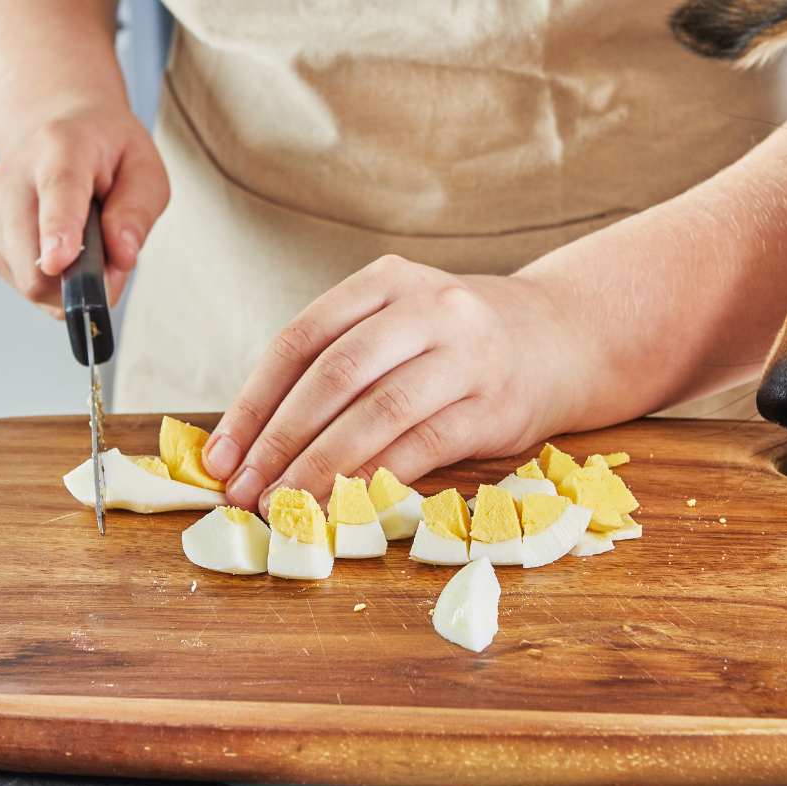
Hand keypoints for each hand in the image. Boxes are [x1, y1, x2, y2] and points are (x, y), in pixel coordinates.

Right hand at [0, 103, 169, 316]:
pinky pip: (25, 286)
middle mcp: (15, 177)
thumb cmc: (106, 152)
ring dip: (69, 283)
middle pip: (32, 256)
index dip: (58, 231)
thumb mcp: (144, 168)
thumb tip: (121, 258)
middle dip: (79, 281)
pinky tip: (67, 252)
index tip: (59, 262)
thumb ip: (137, 212)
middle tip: (112, 262)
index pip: (56, 192)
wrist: (58, 128)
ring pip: (28, 280)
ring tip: (90, 247)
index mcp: (60, 147)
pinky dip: (54, 284)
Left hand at [201, 256, 587, 512]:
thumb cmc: (456, 341)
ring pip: (378, 414)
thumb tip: (253, 441)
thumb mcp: (399, 322)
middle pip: (334, 376)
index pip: (301, 340)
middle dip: (280, 441)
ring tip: (284, 505)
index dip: (254, 402)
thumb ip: (339, 363)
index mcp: (386, 279)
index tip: (223, 455)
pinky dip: (377, 478)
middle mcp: (428, 307)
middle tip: (245, 491)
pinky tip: (343, 505)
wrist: (564, 337)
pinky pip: (424, 447)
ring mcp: (466, 354)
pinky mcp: (494, 405)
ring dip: (321, 467)